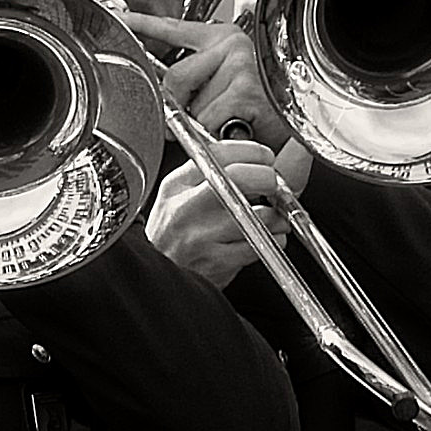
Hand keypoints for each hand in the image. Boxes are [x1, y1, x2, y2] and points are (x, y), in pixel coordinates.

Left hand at [117, 12, 291, 151]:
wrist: (306, 120)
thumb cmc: (269, 105)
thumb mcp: (228, 83)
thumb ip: (197, 81)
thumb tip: (165, 99)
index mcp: (224, 38)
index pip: (172, 28)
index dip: (142, 25)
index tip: (120, 17)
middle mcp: (232, 46)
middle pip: (174, 77)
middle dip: (176, 107)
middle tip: (188, 122)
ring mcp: (239, 67)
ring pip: (191, 106)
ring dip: (203, 125)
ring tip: (229, 124)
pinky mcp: (244, 92)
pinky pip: (208, 121)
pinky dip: (217, 135)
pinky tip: (238, 129)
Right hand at [144, 138, 290, 289]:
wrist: (153, 278)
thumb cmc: (170, 237)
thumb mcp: (176, 196)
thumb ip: (206, 172)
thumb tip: (250, 156)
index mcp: (177, 185)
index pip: (219, 152)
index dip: (252, 151)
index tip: (264, 158)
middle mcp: (187, 207)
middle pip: (240, 177)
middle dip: (267, 177)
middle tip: (272, 184)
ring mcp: (202, 236)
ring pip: (258, 215)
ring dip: (277, 214)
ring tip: (273, 216)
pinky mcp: (218, 261)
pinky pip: (261, 244)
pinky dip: (275, 238)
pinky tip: (267, 237)